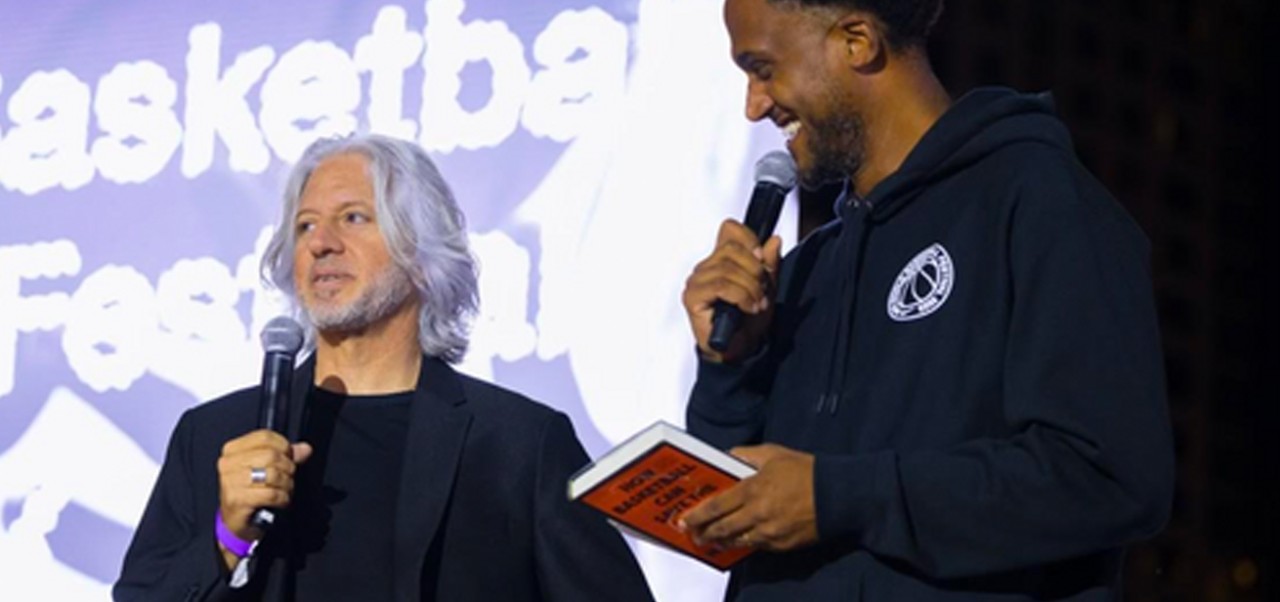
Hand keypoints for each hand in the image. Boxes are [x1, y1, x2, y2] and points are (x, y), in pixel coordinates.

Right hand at [216, 430, 311, 566]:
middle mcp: (228, 464)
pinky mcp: (237, 500)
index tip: (289, 457)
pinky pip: (271, 494)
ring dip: (286, 484)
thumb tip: (305, 448)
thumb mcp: (265, 470)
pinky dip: (283, 498)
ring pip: (272, 474)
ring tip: (285, 490)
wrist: (235, 524)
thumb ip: (285, 456)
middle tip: (288, 478)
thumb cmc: (250, 494)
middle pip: (271, 455)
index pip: (264, 436)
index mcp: (232, 451)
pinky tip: (281, 501)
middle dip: (287, 468)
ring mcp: (230, 482)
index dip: (284, 446)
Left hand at [678, 444, 816, 551]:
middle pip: (721, 528)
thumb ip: (745, 455)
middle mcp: (758, 514)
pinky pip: (756, 546)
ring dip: (721, 541)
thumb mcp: (773, 453)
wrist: (838, 495)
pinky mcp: (782, 544)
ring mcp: (769, 532)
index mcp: (753, 489)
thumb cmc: (808, 472)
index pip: (716, 507)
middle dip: (704, 533)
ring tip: (711, 540)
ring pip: (736, 541)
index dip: (697, 515)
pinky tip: (738, 540)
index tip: (685, 519)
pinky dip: (744, 543)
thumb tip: (728, 456)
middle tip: (693, 533)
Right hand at [682, 219, 781, 362]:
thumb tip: (774, 241)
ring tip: (757, 303)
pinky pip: (720, 286)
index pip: (730, 230)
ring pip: (728, 269)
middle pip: (732, 249)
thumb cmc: (748, 322)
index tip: (761, 256)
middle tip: (762, 288)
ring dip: (750, 287)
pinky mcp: (693, 298)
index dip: (749, 239)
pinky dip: (741, 296)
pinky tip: (748, 307)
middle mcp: (707, 267)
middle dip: (755, 269)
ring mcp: (697, 282)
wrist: (741, 350)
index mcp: (722, 260)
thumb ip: (770, 265)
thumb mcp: (767, 288)